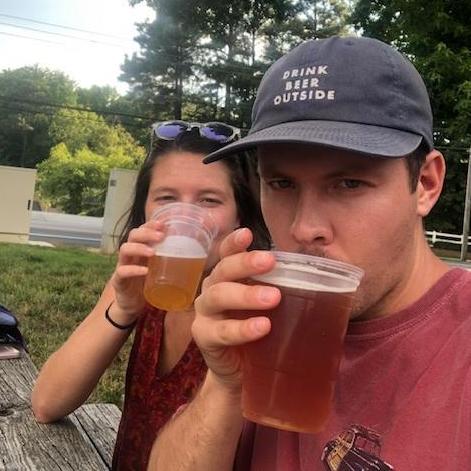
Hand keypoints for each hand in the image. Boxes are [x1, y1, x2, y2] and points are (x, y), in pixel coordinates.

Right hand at [109, 220, 163, 321]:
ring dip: (139, 248)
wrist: (131, 305)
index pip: (143, 230)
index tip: (163, 224)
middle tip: (160, 236)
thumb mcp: (160, 270)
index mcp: (141, 249)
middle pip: (133, 235)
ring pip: (125, 250)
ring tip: (153, 252)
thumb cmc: (148, 284)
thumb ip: (172, 261)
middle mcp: (130, 254)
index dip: (151, 225)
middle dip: (146, 233)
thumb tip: (200, 255)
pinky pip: (122, 272)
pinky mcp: (119, 281)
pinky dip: (133, 269)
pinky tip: (144, 271)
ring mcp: (122, 266)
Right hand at [192, 228, 280, 392]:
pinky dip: (242, 328)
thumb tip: (321, 278)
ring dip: (246, 294)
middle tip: (270, 261)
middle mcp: (212, 290)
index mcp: (227, 278)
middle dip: (245, 263)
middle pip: (223, 270)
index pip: (227, 254)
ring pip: (219, 296)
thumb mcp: (267, 308)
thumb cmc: (256, 333)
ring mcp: (205, 313)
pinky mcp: (204, 338)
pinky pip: (221, 331)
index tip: (248, 233)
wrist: (240, 373)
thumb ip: (279, 290)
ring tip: (273, 298)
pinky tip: (262, 327)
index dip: (234, 243)